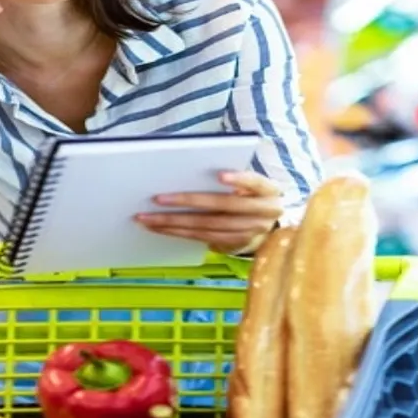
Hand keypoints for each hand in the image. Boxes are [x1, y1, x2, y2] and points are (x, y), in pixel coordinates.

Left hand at [135, 171, 283, 254]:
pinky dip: (178, 233)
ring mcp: (248, 232)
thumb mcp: (254, 185)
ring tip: (147, 218)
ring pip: (207, 227)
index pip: (255, 182)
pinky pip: (202, 238)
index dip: (240, 179)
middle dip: (188, 202)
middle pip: (222, 207)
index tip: (220, 174)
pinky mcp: (233, 245)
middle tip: (158, 199)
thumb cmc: (253, 196)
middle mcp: (262, 213)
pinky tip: (159, 228)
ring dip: (174, 223)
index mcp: (268, 191)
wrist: (270, 228)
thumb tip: (197, 173)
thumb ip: (236, 178)